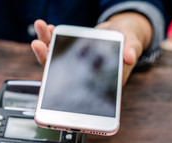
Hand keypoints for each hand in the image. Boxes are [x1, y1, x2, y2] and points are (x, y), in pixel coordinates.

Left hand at [31, 13, 152, 84]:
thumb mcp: (133, 41)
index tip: (49, 74)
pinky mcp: (70, 54)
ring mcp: (75, 64)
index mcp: (97, 81)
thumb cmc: (129, 40)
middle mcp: (83, 75)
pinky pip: (56, 49)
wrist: (122, 31)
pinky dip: (50, 38)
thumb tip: (130, 57)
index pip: (76, 88)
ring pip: (54, 59)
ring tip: (41, 27)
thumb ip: (132, 48)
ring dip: (44, 44)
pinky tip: (49, 28)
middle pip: (59, 72)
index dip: (61, 85)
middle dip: (46, 58)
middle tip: (38, 44)